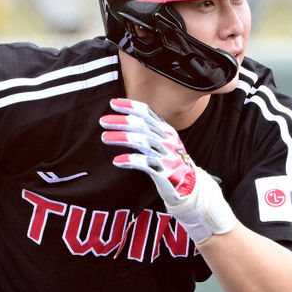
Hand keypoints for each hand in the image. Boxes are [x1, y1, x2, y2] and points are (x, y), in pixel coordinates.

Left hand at [99, 98, 236, 244]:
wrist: (189, 188)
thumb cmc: (171, 164)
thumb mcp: (163, 144)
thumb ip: (149, 132)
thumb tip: (127, 120)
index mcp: (166, 131)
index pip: (148, 113)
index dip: (130, 106)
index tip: (113, 103)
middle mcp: (167, 140)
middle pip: (142, 125)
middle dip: (121, 121)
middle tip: (102, 121)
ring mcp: (167, 155)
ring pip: (142, 141)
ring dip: (121, 138)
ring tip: (104, 137)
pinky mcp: (165, 172)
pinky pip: (145, 164)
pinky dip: (130, 161)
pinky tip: (117, 161)